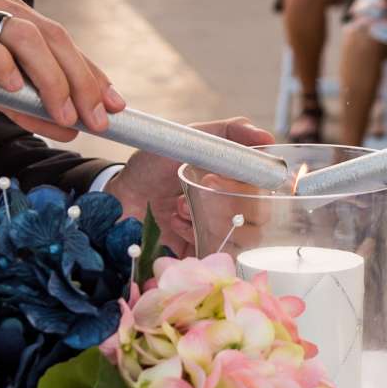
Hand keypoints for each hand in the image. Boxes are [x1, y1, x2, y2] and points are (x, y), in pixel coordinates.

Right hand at [0, 0, 124, 139]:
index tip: (113, 104)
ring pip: (18, 32)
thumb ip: (23, 103)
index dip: (88, 70)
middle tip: (95, 116)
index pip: (54, 36)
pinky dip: (0, 63)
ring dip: (48, 77)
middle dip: (78, 78)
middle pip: (45, 32)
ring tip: (61, 113)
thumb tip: (69, 123)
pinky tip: (13, 89)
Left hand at [103, 117, 275, 256]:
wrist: (118, 196)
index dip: (250, 186)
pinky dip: (196, 237)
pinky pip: (215, 255)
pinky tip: (176, 223)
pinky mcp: (199, 252)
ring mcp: (216, 233)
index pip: (265, 190)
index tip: (219, 176)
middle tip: (205, 187)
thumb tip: (268, 136)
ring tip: (182, 207)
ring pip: (243, 240)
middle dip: (231, 204)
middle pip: (260, 218)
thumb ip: (229, 132)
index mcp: (235, 182)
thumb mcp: (191, 139)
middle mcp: (232, 209)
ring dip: (214, 221)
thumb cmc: (154, 165)